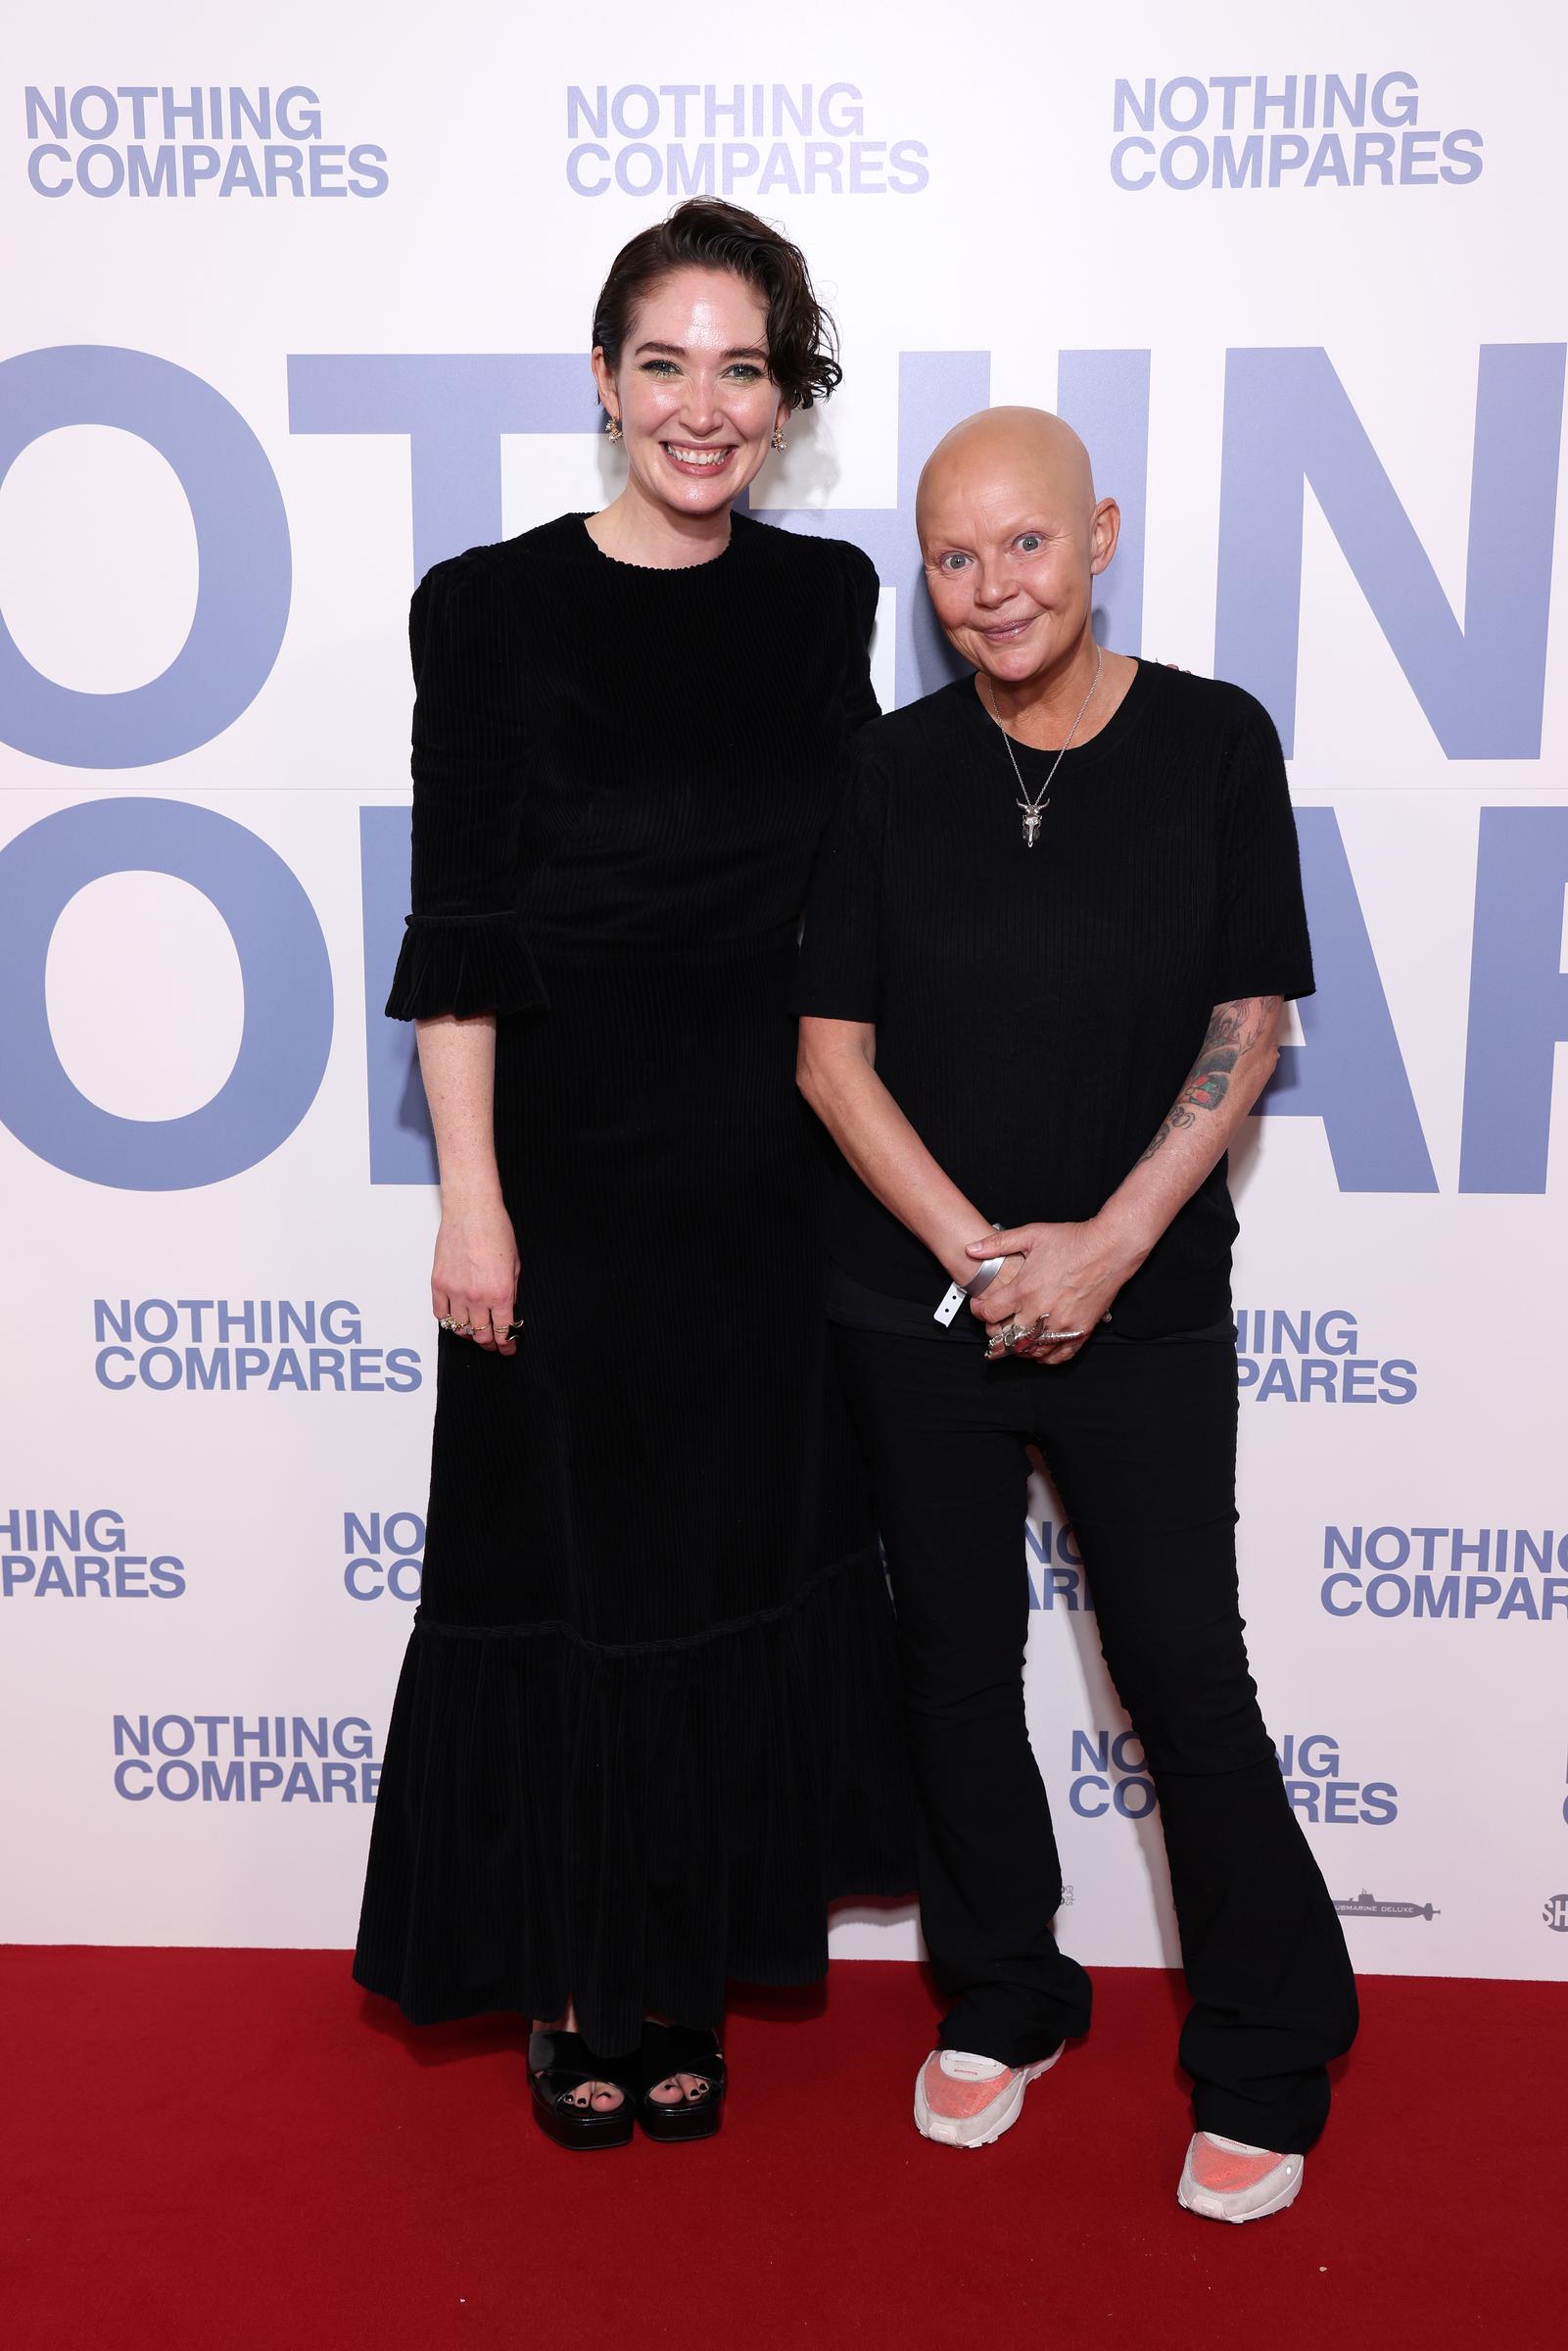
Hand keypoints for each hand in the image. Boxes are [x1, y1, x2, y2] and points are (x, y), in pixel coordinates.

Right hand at [432, 1195, 521, 1353]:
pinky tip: (455, 1318)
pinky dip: (448, 1320)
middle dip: (489, 1344)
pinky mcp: (438, 1284)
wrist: (471, 1211)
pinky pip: (440, 1314)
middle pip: (481, 1335)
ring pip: (460, 1328)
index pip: (502, 1331)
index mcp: (501, 1293)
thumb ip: (510, 1291)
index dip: (506, 1344)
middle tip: (493, 1343)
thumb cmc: (495, 1230)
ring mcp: (455, 1291)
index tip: (507, 1348)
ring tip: (474, 1331)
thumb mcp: (514, 1265)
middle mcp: (477, 1297)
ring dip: (469, 1333)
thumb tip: (506, 1309)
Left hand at [967, 1218, 1129, 1365]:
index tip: (981, 1308)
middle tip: (995, 1325)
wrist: (1109, 1248)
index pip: (989, 1314)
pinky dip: (1044, 1357)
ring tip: (1013, 1339)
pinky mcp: (1080, 1331)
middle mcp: (1040, 1311)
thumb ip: (998, 1243)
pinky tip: (1038, 1350)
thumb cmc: (1073, 1241)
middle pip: (1005, 1337)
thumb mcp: (1031, 1234)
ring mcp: (1061, 1324)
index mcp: (1024, 1289)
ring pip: (1029, 1350)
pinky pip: (1057, 1355)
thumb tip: (971, 1249)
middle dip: (995, 1333)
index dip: (979, 1312)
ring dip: (1017, 1348)